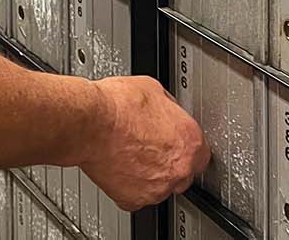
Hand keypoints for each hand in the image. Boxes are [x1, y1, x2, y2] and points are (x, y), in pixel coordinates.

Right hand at [81, 76, 209, 211]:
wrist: (88, 123)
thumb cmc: (115, 106)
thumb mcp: (154, 89)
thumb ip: (170, 108)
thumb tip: (169, 113)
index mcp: (190, 141)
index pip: (200, 152)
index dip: (184, 145)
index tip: (174, 141)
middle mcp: (179, 169)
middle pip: (183, 172)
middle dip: (168, 161)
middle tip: (148, 145)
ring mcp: (157, 188)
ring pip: (160, 185)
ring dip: (149, 174)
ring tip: (129, 152)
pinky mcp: (133, 200)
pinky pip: (136, 195)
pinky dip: (129, 184)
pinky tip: (119, 164)